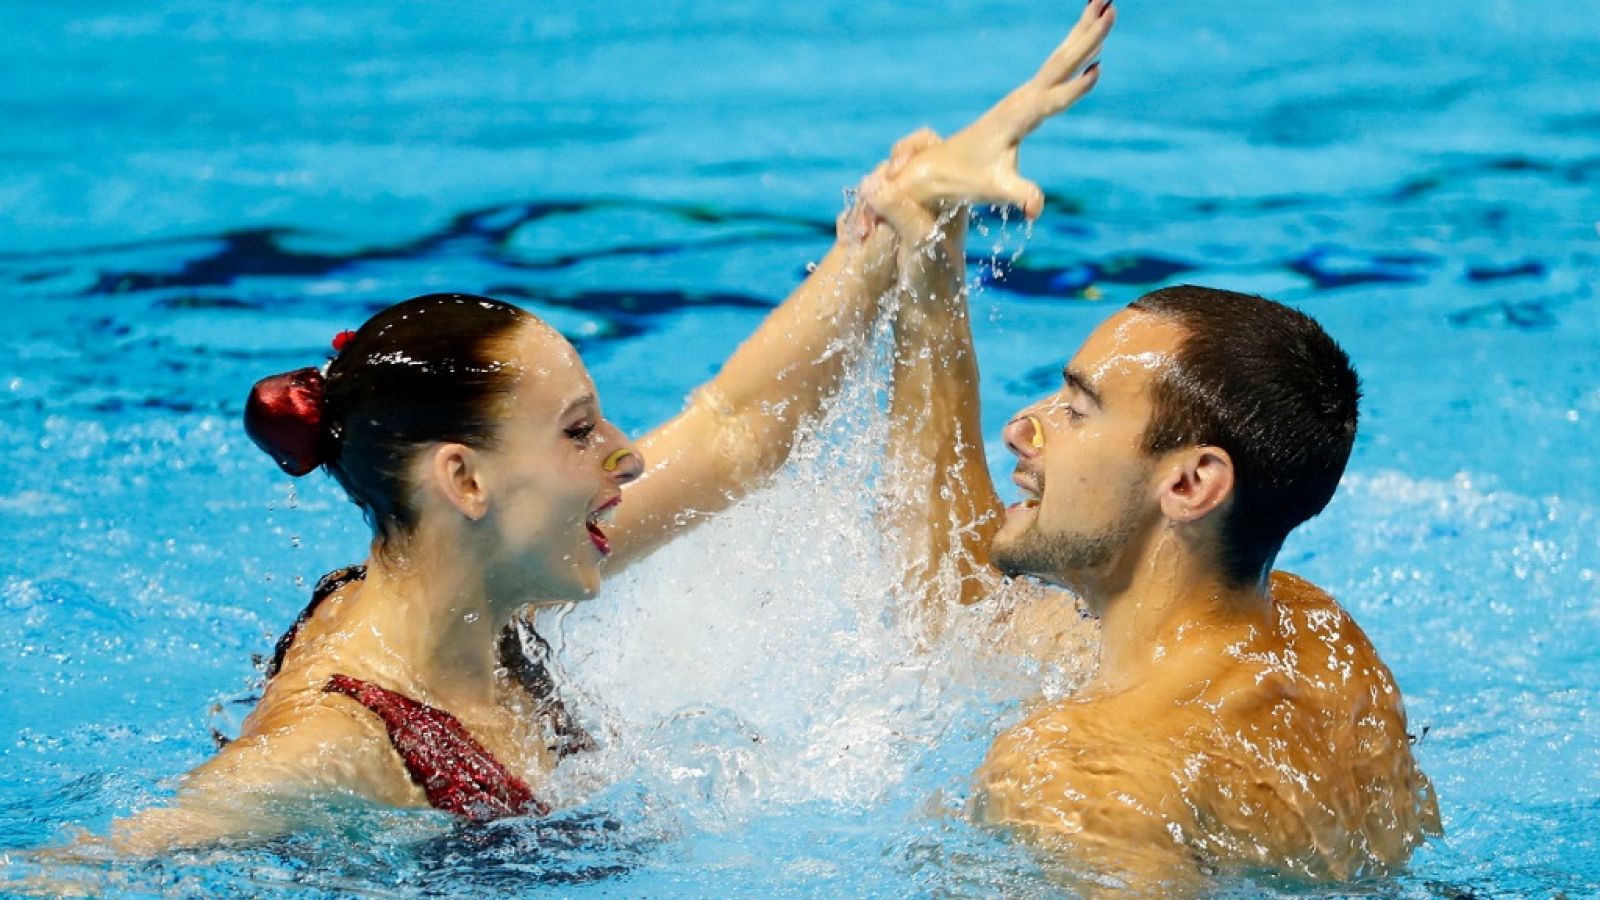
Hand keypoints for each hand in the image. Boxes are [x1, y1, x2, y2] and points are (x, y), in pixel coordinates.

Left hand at [882, 0, 1114, 225]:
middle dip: (1084, 37)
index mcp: (1016, 119)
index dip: (1073, 89)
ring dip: (1082, 32)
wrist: (939, 167)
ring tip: (1105, 3)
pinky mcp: (1025, 99)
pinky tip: (1086, 33)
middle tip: (1110, 8)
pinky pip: (1054, 68)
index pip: (1050, 101)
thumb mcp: (993, 189)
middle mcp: (1020, 101)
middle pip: (1059, 64)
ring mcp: (1023, 96)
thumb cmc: (966, 178)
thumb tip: (1036, 210)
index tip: (1098, 69)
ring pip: (1059, 59)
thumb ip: (1018, 195)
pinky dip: (1073, 47)